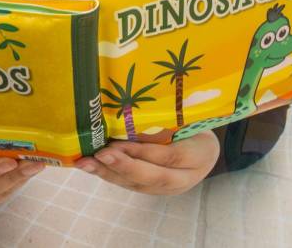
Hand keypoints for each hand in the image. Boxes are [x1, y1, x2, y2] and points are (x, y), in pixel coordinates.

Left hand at [74, 130, 218, 194]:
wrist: (206, 151)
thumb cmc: (194, 126)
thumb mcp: (190, 118)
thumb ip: (169, 116)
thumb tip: (133, 101)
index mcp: (199, 154)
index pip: (170, 156)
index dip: (143, 152)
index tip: (117, 143)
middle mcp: (185, 177)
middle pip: (153, 176)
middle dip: (123, 166)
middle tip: (99, 154)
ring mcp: (169, 188)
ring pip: (137, 185)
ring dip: (109, 173)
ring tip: (86, 163)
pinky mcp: (153, 190)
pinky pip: (130, 184)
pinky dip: (109, 175)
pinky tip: (91, 167)